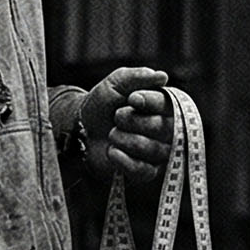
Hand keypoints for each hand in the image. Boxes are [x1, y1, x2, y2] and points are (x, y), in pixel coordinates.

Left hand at [82, 65, 174, 182]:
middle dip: (132, 120)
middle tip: (116, 117)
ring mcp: (158, 153)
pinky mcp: (146, 173)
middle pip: (162, 127)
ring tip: (112, 134)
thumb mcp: (116, 83)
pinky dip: (122, 159)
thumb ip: (137, 76)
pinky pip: (142, 170)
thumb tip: (163, 76)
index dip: (151, 102)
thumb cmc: (103, 104)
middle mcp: (167, 130)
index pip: (169, 105)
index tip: (132, 99)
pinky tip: (111, 150)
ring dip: (124, 139)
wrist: (81, 130)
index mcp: (164, 106)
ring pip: (151, 149)